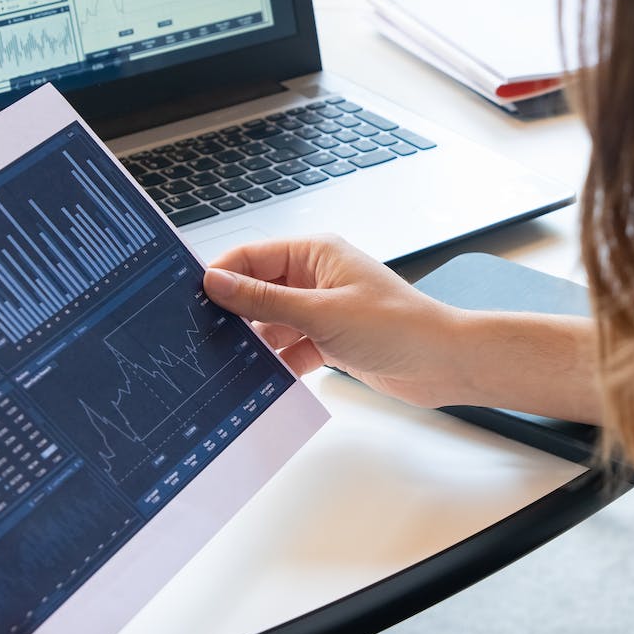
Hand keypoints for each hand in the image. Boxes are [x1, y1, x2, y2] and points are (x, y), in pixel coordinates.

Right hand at [203, 235, 472, 406]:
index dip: (221, 274)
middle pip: (257, 290)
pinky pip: (290, 348)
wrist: (443, 363)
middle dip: (234, 313)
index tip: (190, 299)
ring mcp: (323, 309)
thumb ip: (264, 301)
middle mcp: (317, 277)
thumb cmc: (399, 326)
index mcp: (315, 253)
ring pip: (272, 323)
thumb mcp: (321, 312)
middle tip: (203, 337)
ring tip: (230, 364)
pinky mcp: (330, 340)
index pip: (252, 255)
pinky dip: (278, 363)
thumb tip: (217, 282)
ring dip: (256, 343)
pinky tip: (264, 380)